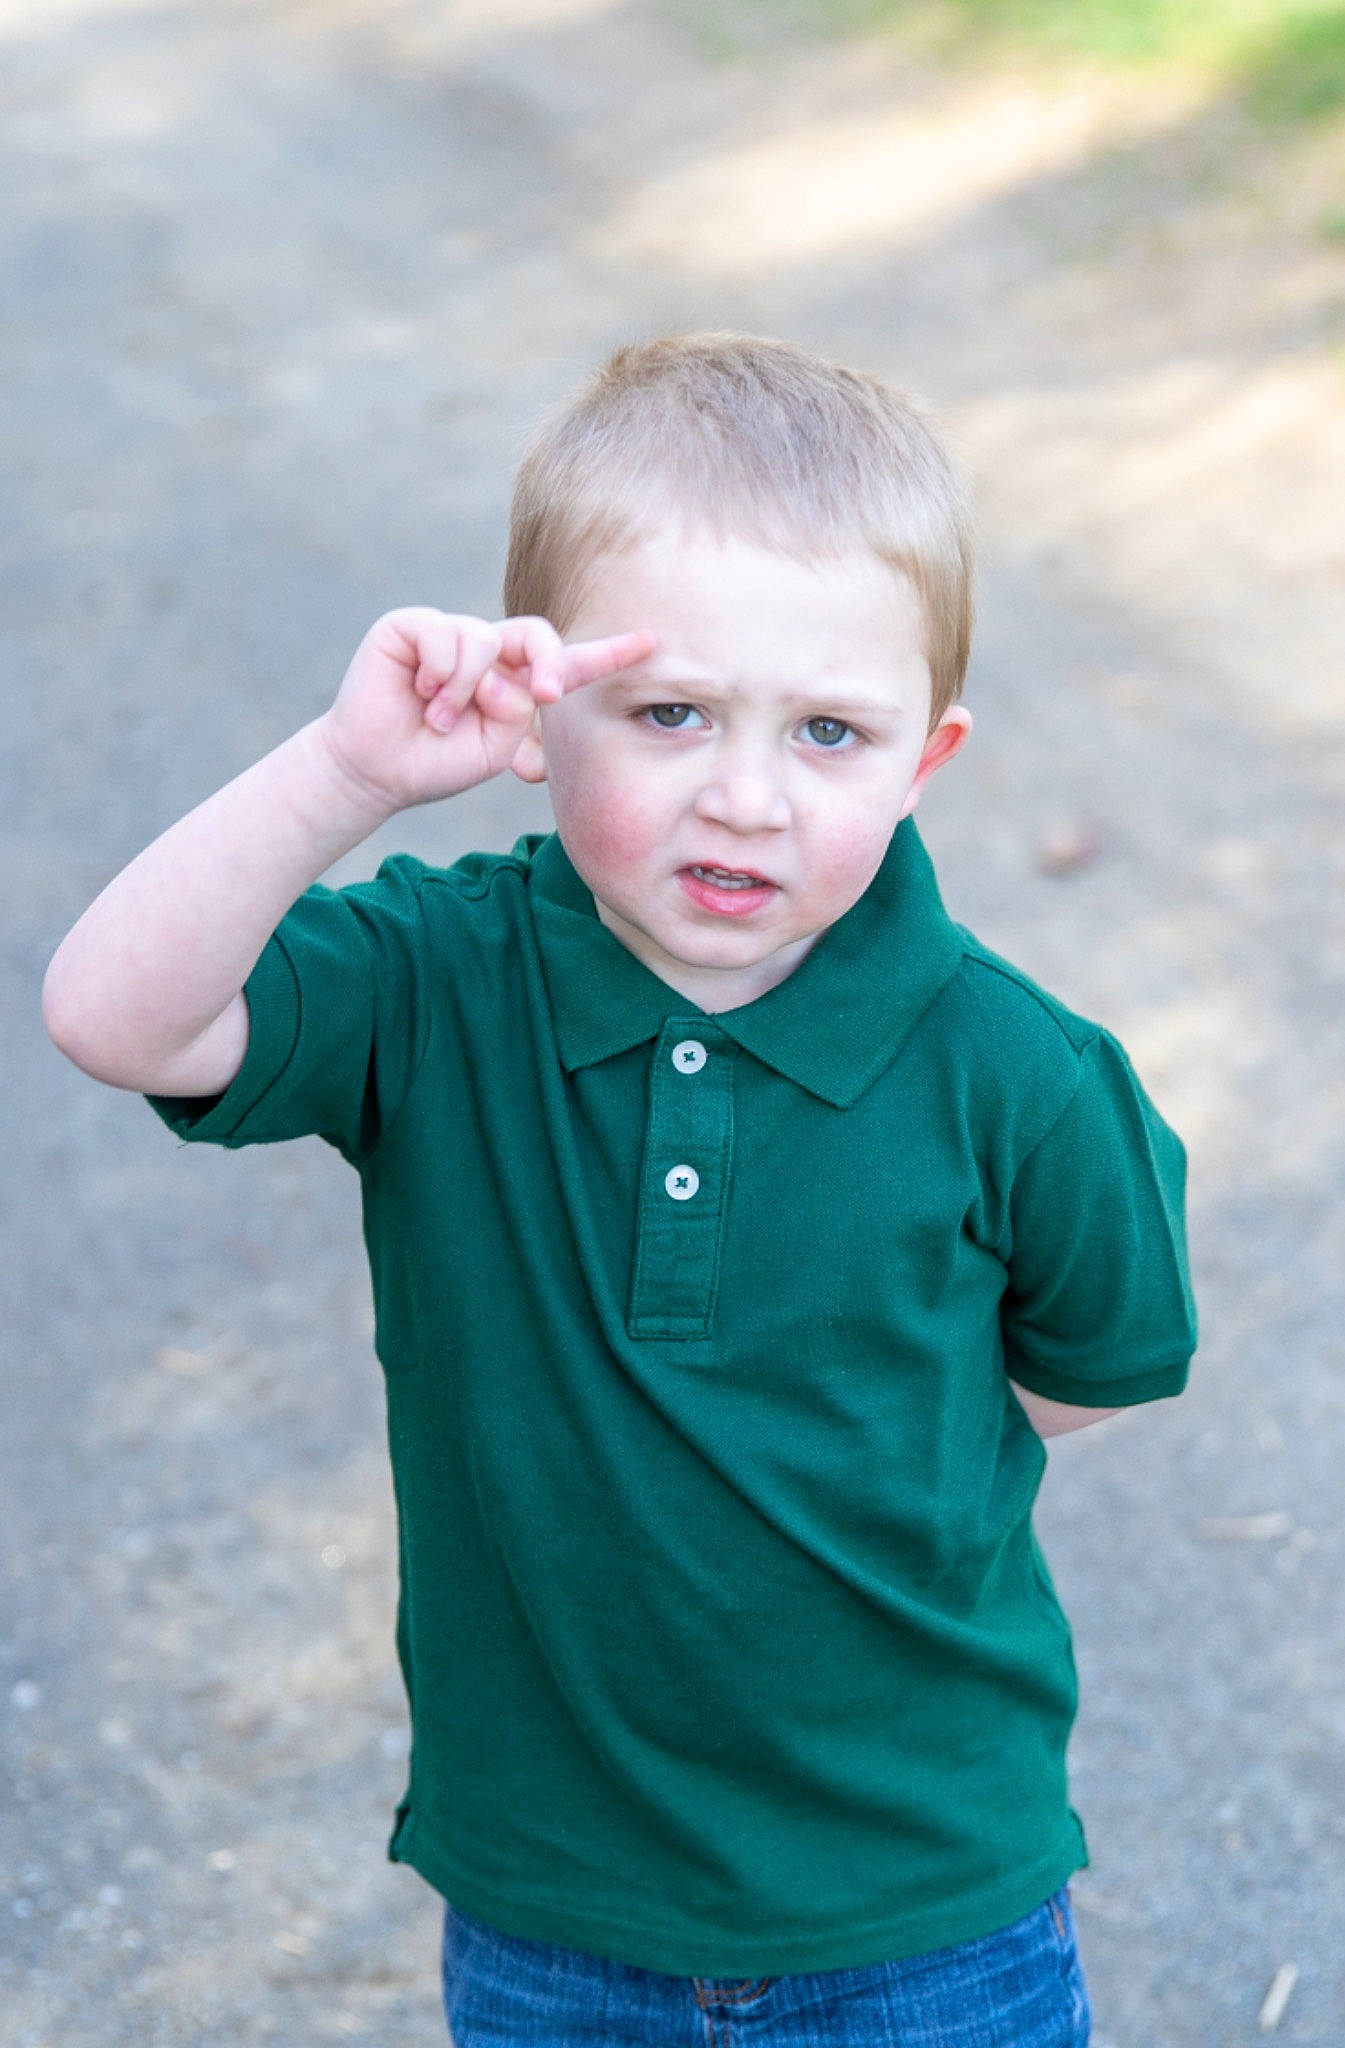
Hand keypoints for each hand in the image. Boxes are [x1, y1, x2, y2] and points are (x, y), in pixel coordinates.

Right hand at [317, 607, 655, 813]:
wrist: (379, 770)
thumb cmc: (439, 761)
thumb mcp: (498, 742)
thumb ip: (520, 707)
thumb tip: (513, 673)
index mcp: (516, 683)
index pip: (568, 663)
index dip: (610, 653)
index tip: (652, 643)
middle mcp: (488, 652)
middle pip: (536, 633)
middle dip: (549, 663)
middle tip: (543, 695)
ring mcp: (449, 634)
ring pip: (486, 642)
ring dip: (468, 690)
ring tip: (439, 718)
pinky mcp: (411, 625)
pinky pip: (446, 634)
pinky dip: (439, 672)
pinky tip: (418, 693)